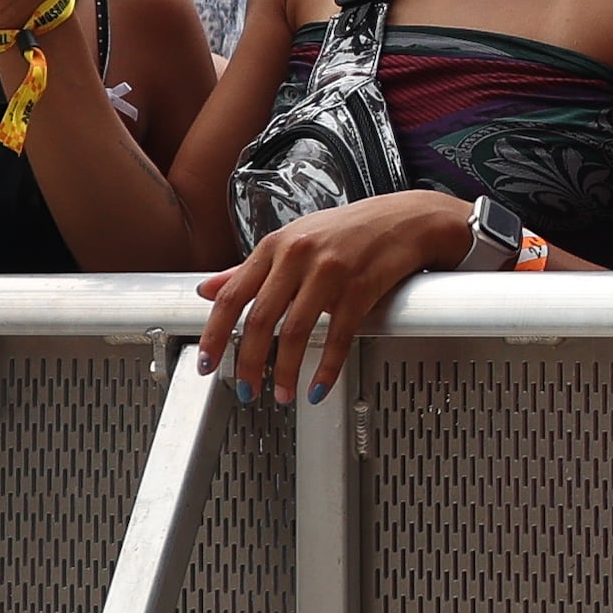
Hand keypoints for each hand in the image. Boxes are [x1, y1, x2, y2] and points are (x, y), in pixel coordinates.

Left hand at [197, 190, 473, 402]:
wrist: (406, 219)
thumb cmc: (349, 231)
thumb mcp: (293, 241)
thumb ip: (248, 268)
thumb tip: (207, 289)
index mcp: (275, 246)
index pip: (232, 295)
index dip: (214, 334)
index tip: (207, 363)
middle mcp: (298, 255)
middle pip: (261, 319)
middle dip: (249, 362)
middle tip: (245, 389)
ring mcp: (330, 271)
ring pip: (297, 331)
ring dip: (286, 371)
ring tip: (282, 394)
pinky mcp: (361, 287)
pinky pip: (339, 336)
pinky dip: (327, 368)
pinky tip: (319, 386)